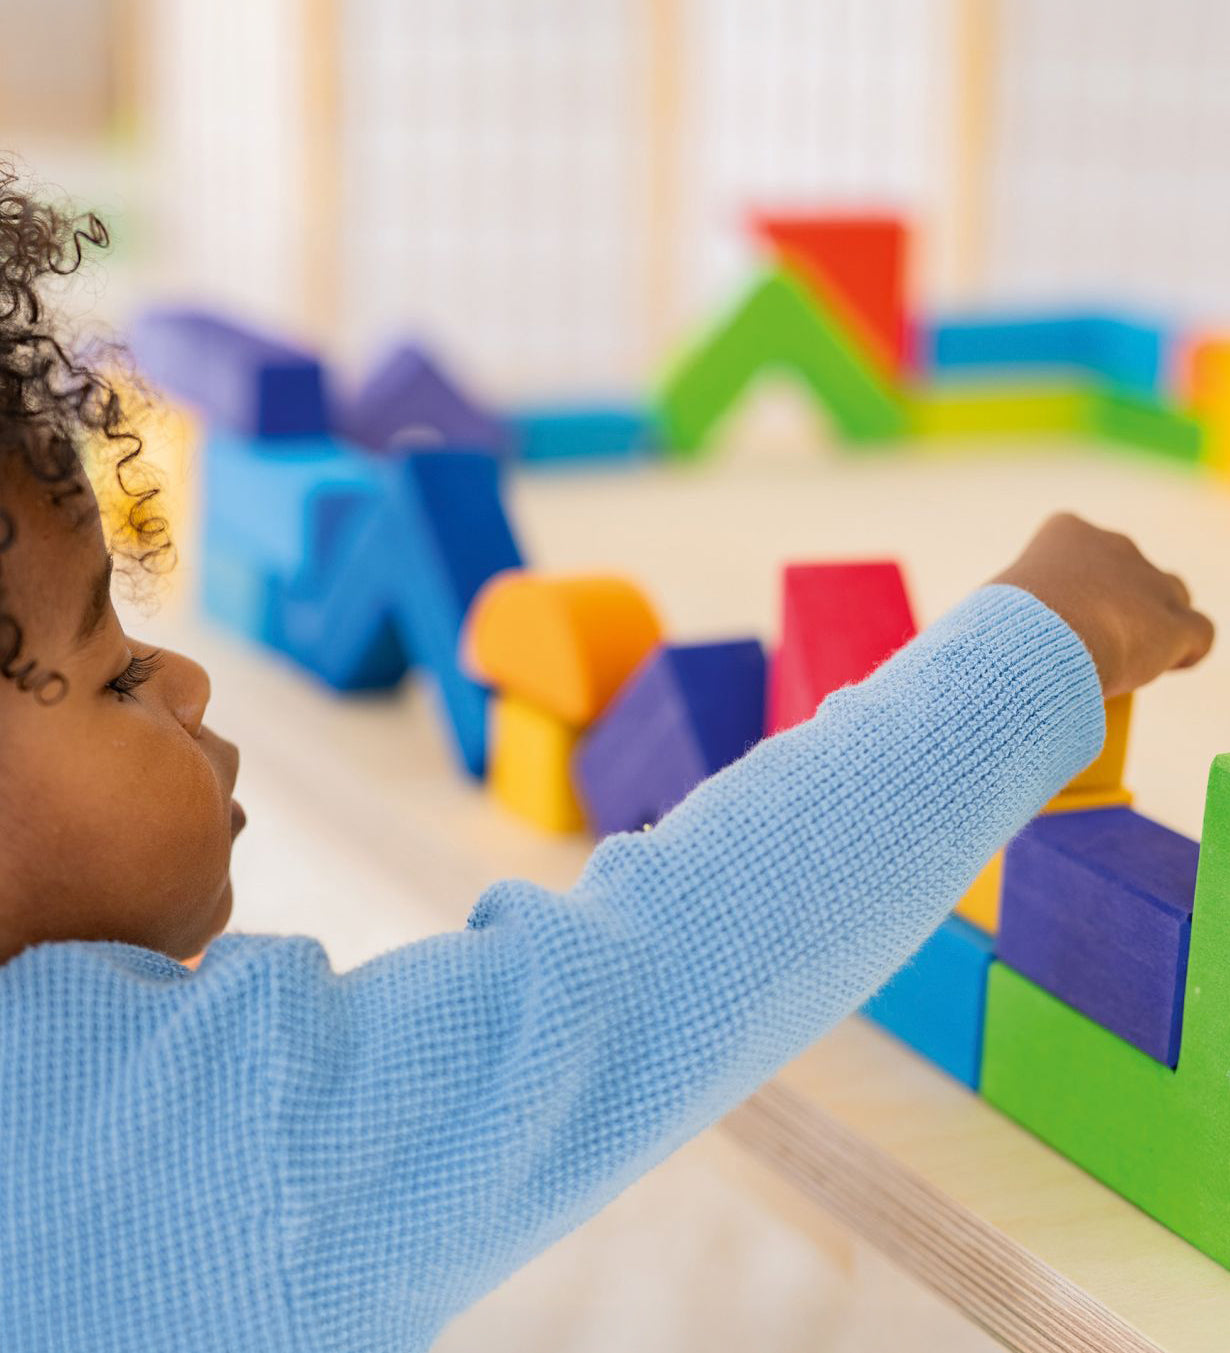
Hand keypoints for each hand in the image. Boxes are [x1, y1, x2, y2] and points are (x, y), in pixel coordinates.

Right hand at [991, 513, 1213, 696]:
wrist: (1032, 646)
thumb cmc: (999, 628)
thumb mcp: (993, 606)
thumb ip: (1009, 608)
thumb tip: (986, 640)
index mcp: (1067, 532)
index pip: (1078, 540)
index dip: (1076, 578)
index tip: (1062, 610)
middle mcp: (1114, 545)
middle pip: (1129, 568)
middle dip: (1117, 598)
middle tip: (1089, 638)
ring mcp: (1150, 582)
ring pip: (1171, 594)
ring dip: (1155, 620)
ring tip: (1131, 654)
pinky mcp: (1175, 624)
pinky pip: (1199, 632)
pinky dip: (1187, 650)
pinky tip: (1172, 665)